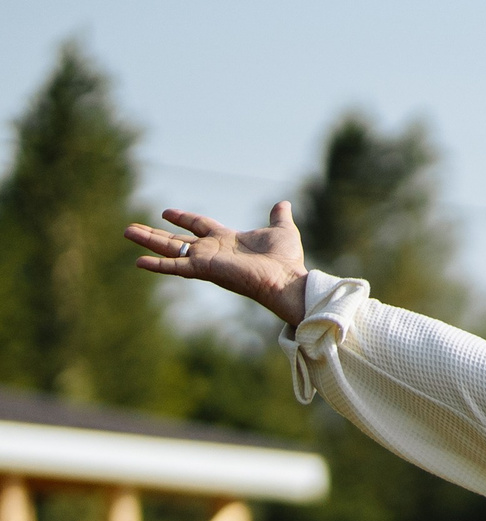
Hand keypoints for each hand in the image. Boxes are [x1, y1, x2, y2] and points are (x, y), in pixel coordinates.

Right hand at [125, 202, 309, 326]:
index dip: (184, 219)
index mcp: (227, 240)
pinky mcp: (206, 270)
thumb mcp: (282, 231)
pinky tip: (139, 261)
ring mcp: (207, 261)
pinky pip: (177, 267)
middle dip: (154, 234)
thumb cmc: (287, 262)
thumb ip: (278, 217)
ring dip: (148, 241)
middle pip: (177, 240)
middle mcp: (213, 251)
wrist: (288, 281)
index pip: (200, 226)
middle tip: (131, 229)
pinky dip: (158, 265)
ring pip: (171, 249)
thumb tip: (283, 203)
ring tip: (126, 232)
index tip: (166, 213)